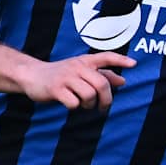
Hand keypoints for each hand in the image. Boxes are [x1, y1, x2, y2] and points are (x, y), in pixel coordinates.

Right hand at [19, 52, 135, 109]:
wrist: (31, 75)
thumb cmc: (60, 75)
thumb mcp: (80, 71)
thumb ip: (101, 75)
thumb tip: (123, 81)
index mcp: (84, 61)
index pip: (105, 57)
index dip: (120, 60)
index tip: (134, 64)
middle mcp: (77, 67)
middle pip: (101, 84)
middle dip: (106, 100)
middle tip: (102, 107)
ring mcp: (66, 77)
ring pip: (89, 95)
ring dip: (89, 105)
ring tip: (84, 105)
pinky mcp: (55, 89)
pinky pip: (74, 103)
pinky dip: (75, 107)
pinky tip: (70, 104)